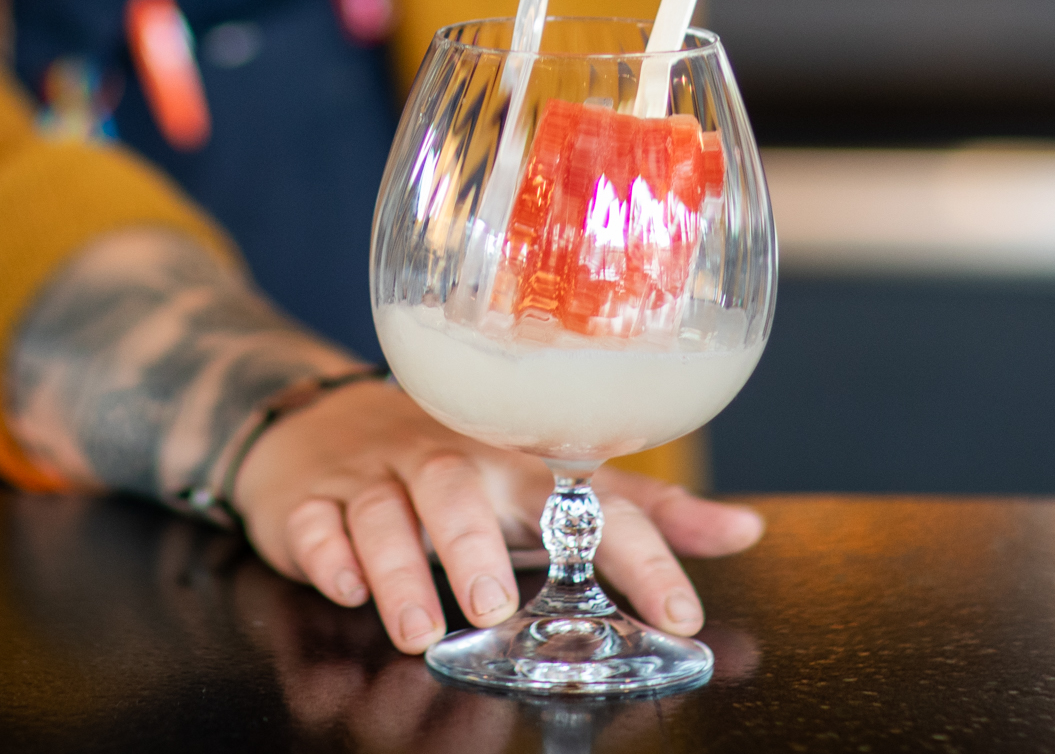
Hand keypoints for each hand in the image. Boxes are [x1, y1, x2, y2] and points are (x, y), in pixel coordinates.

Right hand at [227, 377, 764, 654]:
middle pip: (459, 487)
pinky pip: (314, 521)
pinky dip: (326, 552)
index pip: (588, 500)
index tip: (679, 613)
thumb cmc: (458, 467)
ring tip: (419, 630)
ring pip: (384, 509)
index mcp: (518, 463)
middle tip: (493, 606)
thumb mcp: (548, 487)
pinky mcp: (309, 499)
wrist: (323, 425)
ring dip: (401, 568)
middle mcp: (448, 461)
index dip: (640, 553)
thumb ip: (641, 517)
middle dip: (475, 546)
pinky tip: (343, 582)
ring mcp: (374, 476)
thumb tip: (746, 531)